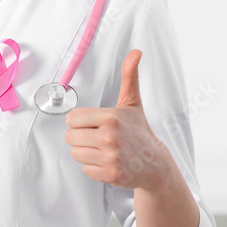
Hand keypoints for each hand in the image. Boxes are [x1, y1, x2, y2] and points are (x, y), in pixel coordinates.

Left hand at [64, 49, 170, 189]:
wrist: (156, 163)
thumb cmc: (139, 131)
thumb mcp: (132, 103)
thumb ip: (129, 77)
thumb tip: (136, 52)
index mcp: (110, 117)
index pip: (72, 120)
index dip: (80, 122)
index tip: (93, 124)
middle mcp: (109, 137)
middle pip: (70, 137)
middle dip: (82, 138)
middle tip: (99, 138)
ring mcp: (110, 157)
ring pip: (76, 154)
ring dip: (87, 153)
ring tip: (103, 150)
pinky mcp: (110, 174)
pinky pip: (85, 170)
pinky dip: (94, 168)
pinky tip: (108, 162)